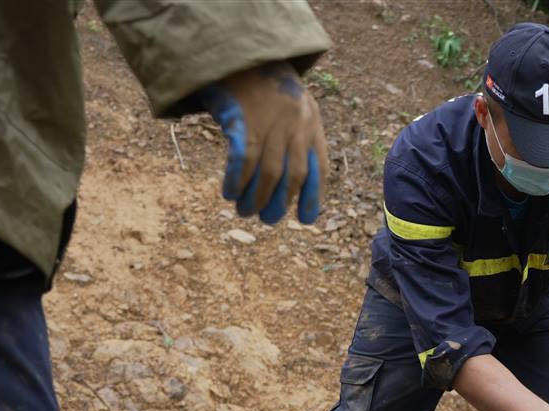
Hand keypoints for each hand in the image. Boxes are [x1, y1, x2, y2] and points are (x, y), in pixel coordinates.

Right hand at [201, 62, 327, 224]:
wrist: (246, 54)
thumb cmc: (270, 89)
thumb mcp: (297, 108)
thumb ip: (300, 139)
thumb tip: (294, 183)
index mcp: (312, 126)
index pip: (319, 169)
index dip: (314, 196)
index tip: (307, 219)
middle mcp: (296, 127)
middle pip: (293, 176)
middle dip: (281, 203)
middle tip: (267, 219)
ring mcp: (271, 124)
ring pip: (269, 172)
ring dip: (257, 197)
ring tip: (245, 211)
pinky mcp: (245, 120)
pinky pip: (244, 159)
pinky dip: (237, 180)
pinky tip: (230, 192)